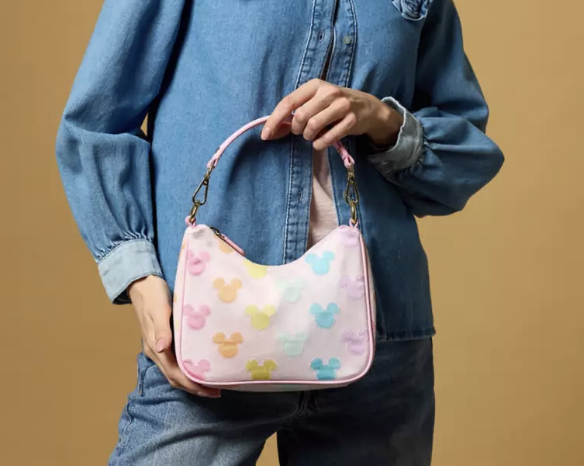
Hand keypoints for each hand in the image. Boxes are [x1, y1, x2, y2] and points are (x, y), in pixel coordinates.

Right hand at [128, 275, 220, 397]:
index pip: (175, 374)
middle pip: (176, 378)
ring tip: (210, 384)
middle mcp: (157, 351)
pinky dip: (187, 370)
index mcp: (156, 347)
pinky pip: (175, 362)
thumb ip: (161, 329)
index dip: (193, 385)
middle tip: (216, 392)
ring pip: (175, 372)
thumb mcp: (158, 309)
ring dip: (191, 381)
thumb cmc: (152, 294)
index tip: (211, 391)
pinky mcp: (162, 341)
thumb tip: (163, 349)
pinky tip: (198, 367)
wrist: (140, 283)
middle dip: (194, 388)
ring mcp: (159, 347)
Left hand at [261, 79, 402, 150]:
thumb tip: (270, 131)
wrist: (366, 107)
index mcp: (314, 85)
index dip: (274, 120)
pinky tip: (321, 142)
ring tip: (312, 136)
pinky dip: (320, 144)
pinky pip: (328, 138)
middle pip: (300, 117)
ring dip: (308, 137)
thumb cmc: (333, 105)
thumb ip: (293, 114)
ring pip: (313, 127)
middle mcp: (328, 92)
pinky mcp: (351, 121)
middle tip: (302, 131)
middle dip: (296, 129)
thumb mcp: (314, 102)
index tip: (265, 135)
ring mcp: (341, 106)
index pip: (288, 102)